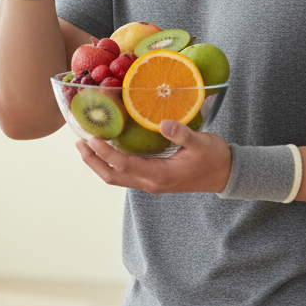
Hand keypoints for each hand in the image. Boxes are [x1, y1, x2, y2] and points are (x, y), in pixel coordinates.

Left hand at [76, 121, 232, 193]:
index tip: (91, 139)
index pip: (125, 166)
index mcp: (160, 175)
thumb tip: (164, 123)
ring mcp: (151, 183)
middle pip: (113, 177)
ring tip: (85, 146)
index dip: (105, 154)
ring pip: (117, 178)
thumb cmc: (215, 158)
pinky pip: (126, 174)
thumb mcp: (202, 143)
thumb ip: (183, 134)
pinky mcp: (153, 179)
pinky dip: (111, 163)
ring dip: (99, 164)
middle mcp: (151, 183)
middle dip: (93, 162)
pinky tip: (107, 149)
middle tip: (78, 144)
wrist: (227, 174)